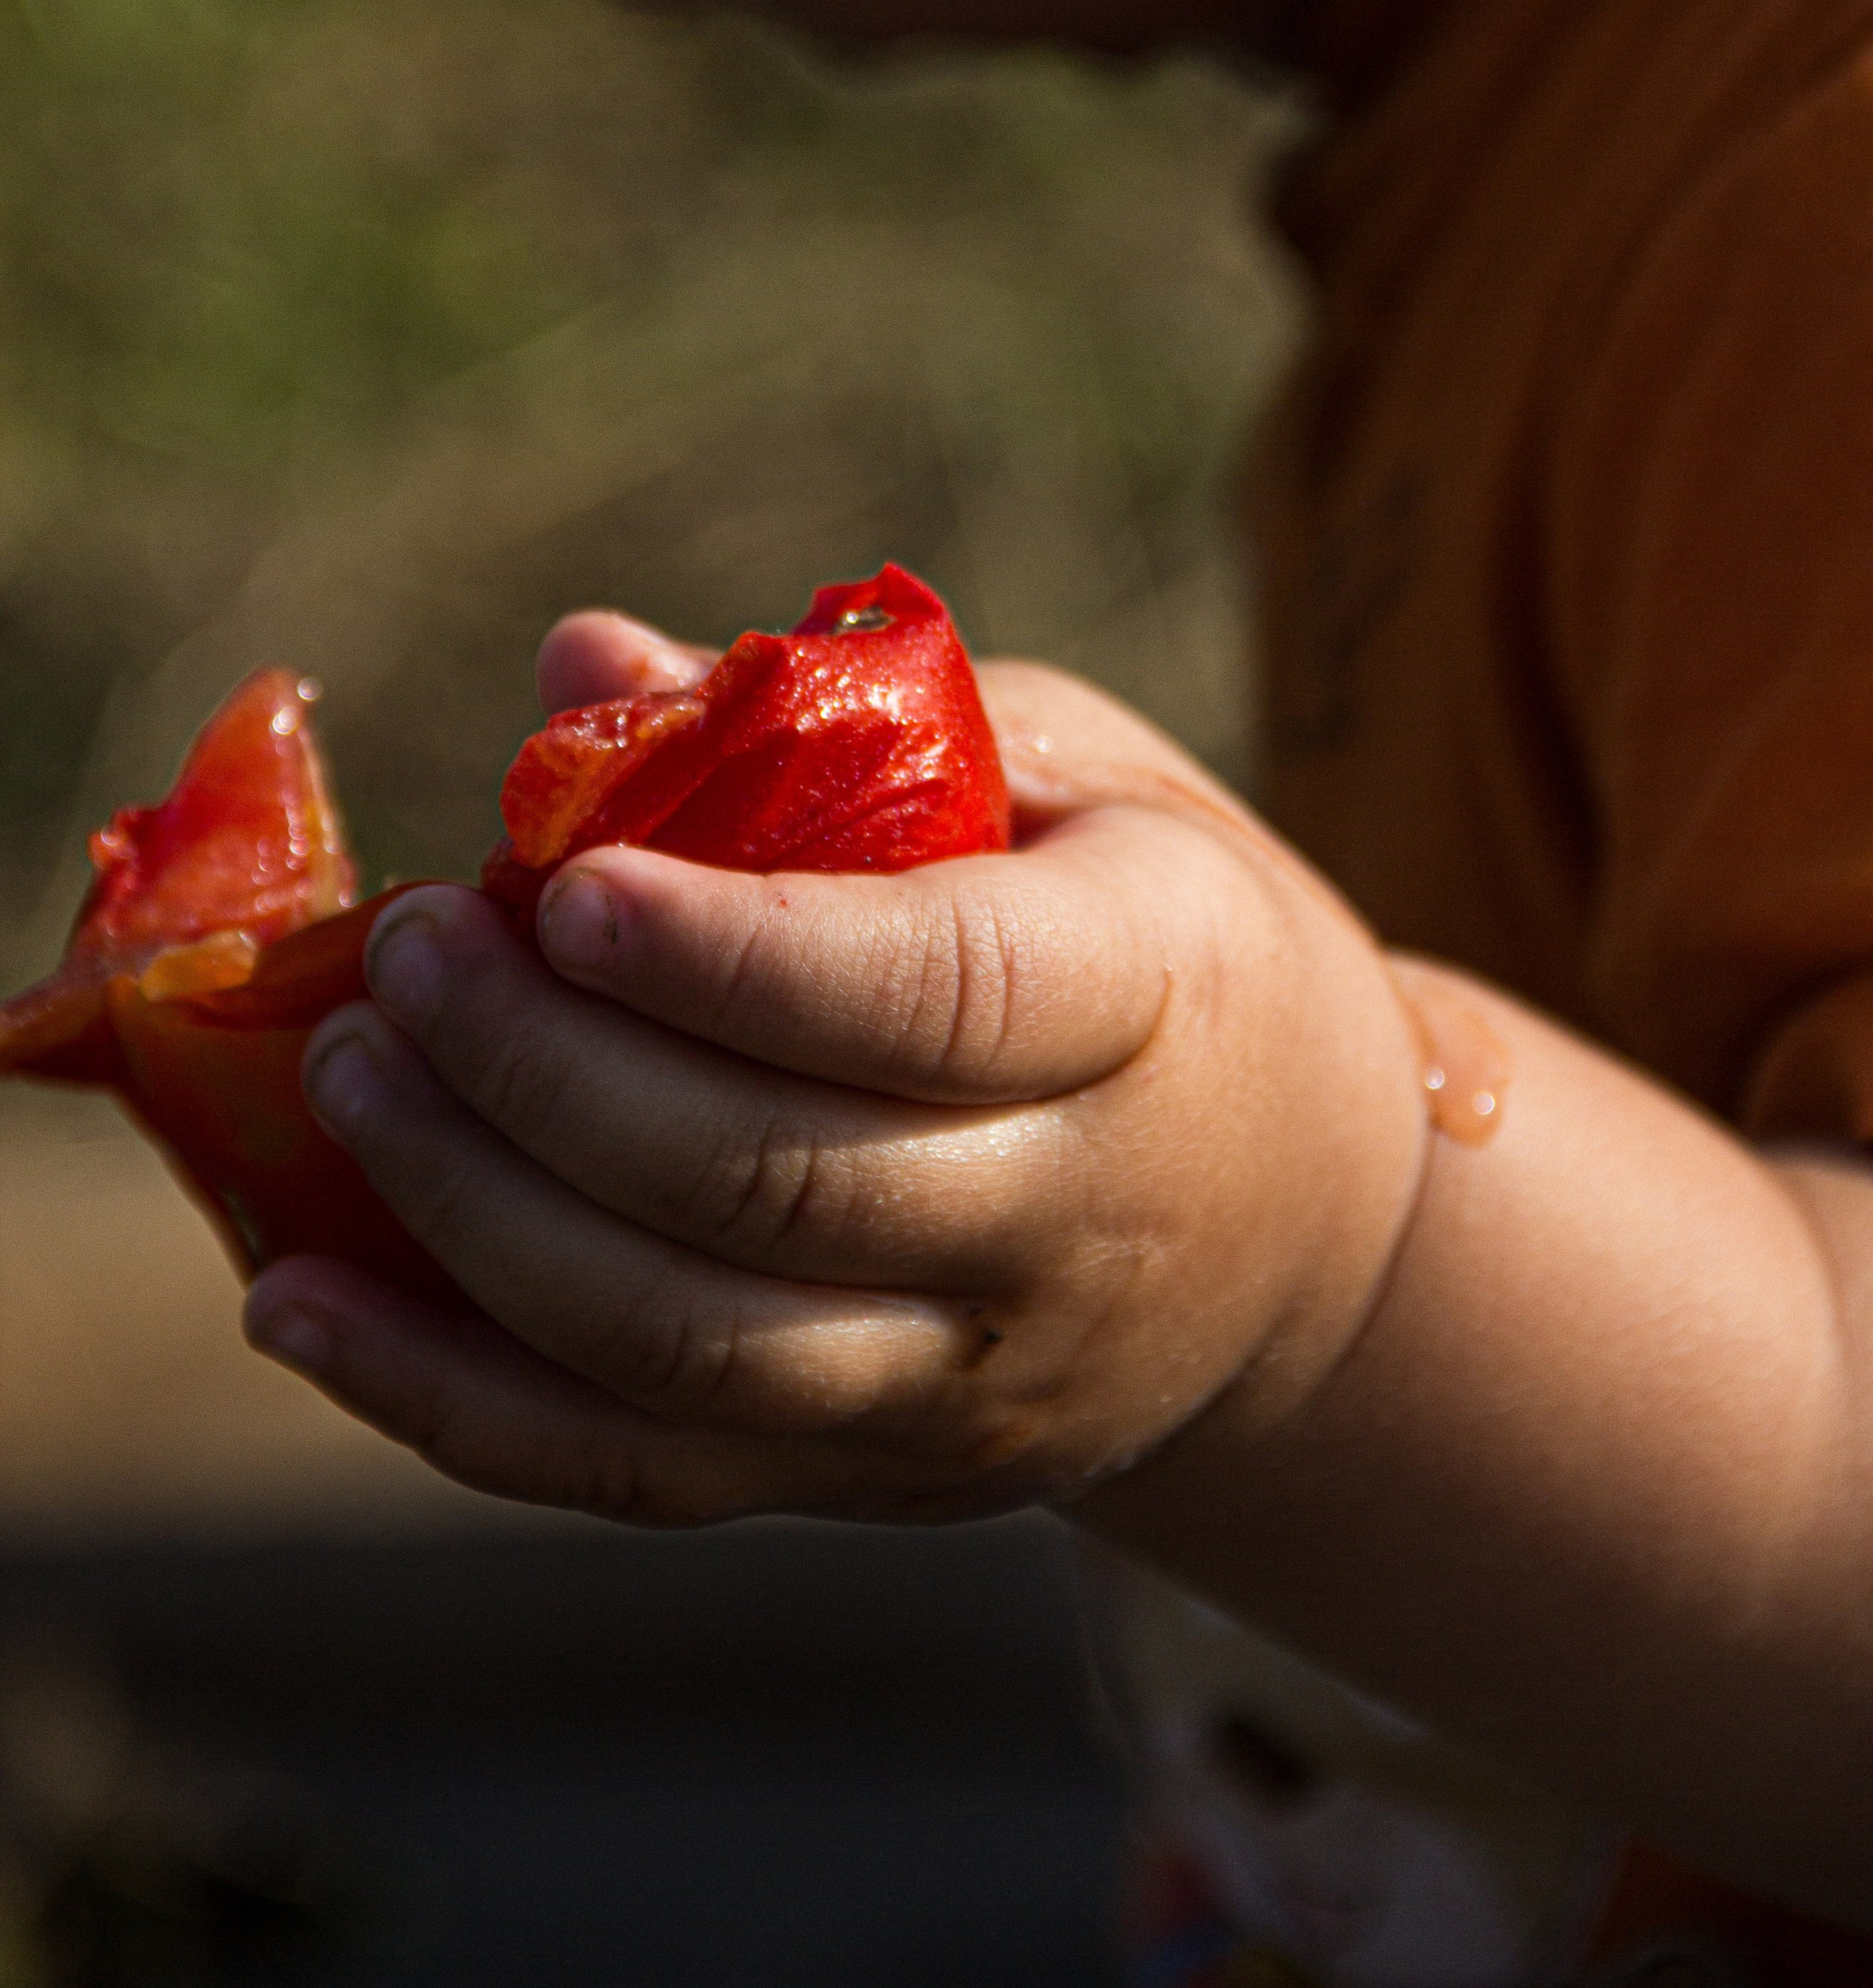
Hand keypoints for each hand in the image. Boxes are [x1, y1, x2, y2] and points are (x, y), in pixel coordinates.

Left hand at [242, 616, 1428, 1528]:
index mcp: (1148, 997)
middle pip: (780, 1185)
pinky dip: (453, 1408)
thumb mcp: (1071, 771)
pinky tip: (304, 1311)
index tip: (561, 888)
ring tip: (349, 1074)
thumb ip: (839, 720)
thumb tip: (582, 660)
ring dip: (479, 1220)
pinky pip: (646, 1473)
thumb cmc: (1159, 931)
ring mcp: (977, 1382)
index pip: (938, 998)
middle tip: (410, 951)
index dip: (738, 956)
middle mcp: (1073, 1218)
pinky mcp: (884, 1480)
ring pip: (693, 1349)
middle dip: (552, 1071)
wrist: (1301, 1216)